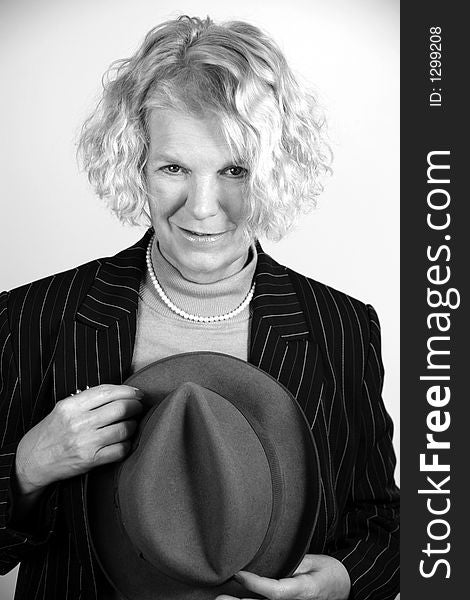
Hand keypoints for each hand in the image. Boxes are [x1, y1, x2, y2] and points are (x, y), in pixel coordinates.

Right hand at [15, 384, 143, 494]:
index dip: (128, 391)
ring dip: (133, 425)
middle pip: (120, 409)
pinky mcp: (90, 460)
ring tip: (132, 424)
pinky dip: (128, 444)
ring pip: (124, 429)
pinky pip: (120, 450)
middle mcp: (78, 422)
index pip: (107, 392)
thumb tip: (120, 394)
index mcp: (71, 406)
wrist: (31, 461)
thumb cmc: (50, 432)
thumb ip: (87, 400)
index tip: (137, 393)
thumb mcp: (62, 409)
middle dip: (135, 406)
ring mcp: (85, 442)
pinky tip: (125, 441)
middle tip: (139, 407)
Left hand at [216, 554, 350, 599]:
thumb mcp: (314, 562)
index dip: (256, 585)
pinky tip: (238, 599)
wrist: (346, 587)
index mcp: (303, 592)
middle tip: (220, 597)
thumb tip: (271, 556)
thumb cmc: (330, 572)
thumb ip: (293, 562)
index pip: (276, 592)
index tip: (239, 574)